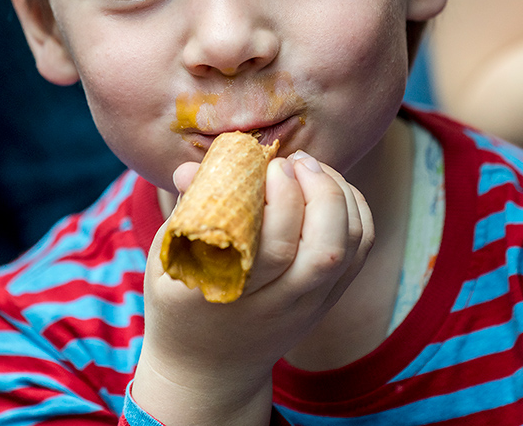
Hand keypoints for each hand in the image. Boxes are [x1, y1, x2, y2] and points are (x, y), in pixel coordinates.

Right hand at [131, 152, 373, 425]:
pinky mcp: (328, 299)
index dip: (283, 199)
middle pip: (326, 250)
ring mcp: (310, 305)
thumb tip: (191, 169)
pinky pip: (360, 250)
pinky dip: (355, 210)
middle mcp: (280, 304)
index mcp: (234, 293)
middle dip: (320, 192)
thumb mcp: (169, 258)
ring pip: (350, 248)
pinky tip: (329, 186)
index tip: (271, 165)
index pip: (276, 247)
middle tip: (296, 160)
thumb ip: (186, 210)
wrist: (208, 369)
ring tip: (310, 167)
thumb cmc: (181, 300)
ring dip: (340, 196)